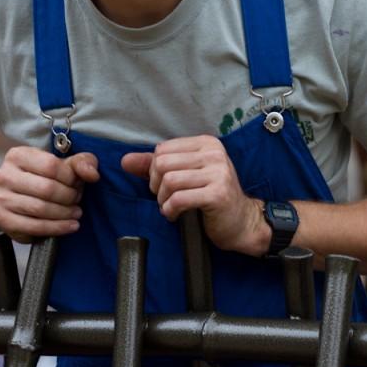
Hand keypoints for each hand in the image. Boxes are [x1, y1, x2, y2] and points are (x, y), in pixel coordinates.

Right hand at [0, 146, 99, 241]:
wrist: (13, 196)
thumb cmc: (43, 177)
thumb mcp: (63, 163)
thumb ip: (82, 162)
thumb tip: (93, 174)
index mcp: (18, 155)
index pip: (51, 166)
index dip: (70, 177)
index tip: (77, 183)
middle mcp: (5, 175)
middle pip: (47, 189)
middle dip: (69, 196)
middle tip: (77, 200)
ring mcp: (1, 198)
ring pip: (40, 209)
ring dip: (65, 213)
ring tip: (76, 213)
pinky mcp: (3, 220)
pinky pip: (34, 227)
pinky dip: (57, 228)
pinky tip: (70, 226)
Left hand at [121, 135, 267, 255]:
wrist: (241, 222)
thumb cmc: (212, 197)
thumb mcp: (186, 176)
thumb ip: (155, 166)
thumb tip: (125, 161)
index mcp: (207, 143)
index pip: (162, 149)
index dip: (154, 170)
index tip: (164, 185)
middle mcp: (215, 154)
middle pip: (163, 163)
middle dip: (156, 185)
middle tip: (165, 198)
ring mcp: (219, 173)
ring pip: (169, 181)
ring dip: (163, 199)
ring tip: (170, 207)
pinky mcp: (218, 194)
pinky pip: (179, 199)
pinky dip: (170, 210)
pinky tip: (175, 215)